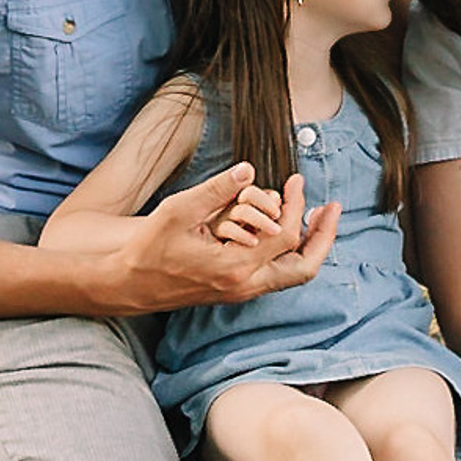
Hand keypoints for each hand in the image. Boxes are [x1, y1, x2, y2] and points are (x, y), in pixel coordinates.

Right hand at [120, 163, 340, 309]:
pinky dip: (291, 253)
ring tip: (318, 216)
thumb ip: (216, 189)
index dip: (296, 204)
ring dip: (311, 245)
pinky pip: (278, 275)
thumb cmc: (149, 246)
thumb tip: (249, 169)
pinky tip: (288, 228)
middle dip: (324, 236)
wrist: (128, 282)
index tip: (295, 180)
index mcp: (235, 267)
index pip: (285, 235)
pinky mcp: (237, 291)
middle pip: (305, 267)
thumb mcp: (179, 210)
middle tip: (333, 208)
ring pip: (294, 275)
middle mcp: (245, 286)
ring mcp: (242, 292)